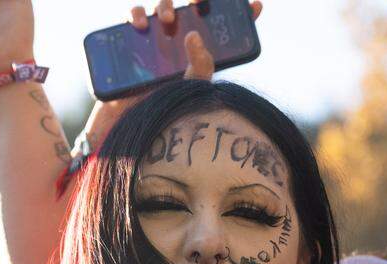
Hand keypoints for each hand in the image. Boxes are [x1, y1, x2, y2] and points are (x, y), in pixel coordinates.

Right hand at [74, 1, 262, 159]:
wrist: (130, 127)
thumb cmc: (164, 112)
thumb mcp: (190, 89)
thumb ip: (201, 65)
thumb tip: (194, 34)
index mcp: (197, 56)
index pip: (219, 31)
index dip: (237, 16)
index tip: (256, 7)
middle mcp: (176, 45)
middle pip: (189, 12)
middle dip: (197, 1)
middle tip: (200, 1)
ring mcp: (153, 44)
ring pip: (159, 10)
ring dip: (164, 5)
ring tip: (168, 18)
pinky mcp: (130, 45)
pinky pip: (131, 20)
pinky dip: (136, 15)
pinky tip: (141, 26)